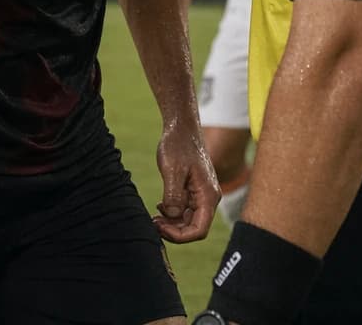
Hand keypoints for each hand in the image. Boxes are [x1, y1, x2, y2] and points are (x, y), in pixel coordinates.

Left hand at [153, 121, 219, 243]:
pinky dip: (172, 212)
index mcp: (208, 195)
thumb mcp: (172, 169)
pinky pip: (185, 209)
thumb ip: (173, 195)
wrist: (181, 126)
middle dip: (173, 230)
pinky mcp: (194, 189)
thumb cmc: (178, 144)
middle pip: (194, 227)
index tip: (160, 228)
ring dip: (172, 222)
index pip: (199, 230)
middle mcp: (208, 197)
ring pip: (188, 219)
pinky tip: (160, 207)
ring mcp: (201, 194)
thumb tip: (172, 215)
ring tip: (154, 217)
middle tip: (153, 223)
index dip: (180, 236)